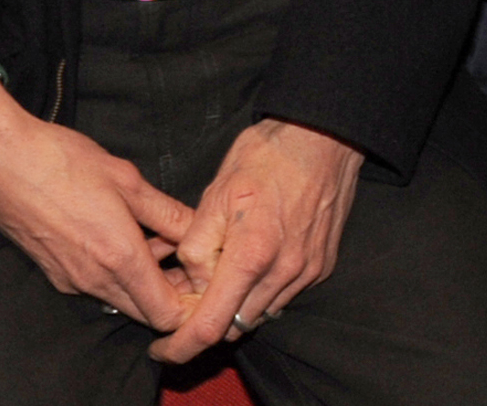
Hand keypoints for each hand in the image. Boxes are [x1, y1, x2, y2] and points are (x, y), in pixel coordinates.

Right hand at [0, 73, 195, 330]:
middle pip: (146, 312)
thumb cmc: (62, 162)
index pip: (167, 315)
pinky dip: (118, 271)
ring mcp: (71, 281)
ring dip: (144, 279)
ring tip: (155, 236)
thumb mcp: (126, 180)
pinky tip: (122, 234)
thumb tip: (197, 230)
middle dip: (172, 292)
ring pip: (122, 297)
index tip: (204, 278)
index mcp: (119, 258)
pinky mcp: (55, 274)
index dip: (192, 303)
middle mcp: (94, 280)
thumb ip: (166, 212)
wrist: (0, 161)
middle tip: (188, 257)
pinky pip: (98, 286)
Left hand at [151, 119, 363, 363]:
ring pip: (258, 313)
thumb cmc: (267, 155)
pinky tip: (248, 261)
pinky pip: (280, 296)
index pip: (211, 325)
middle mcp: (283, 273)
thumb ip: (197, 245)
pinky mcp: (320, 267)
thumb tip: (193, 280)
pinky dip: (258, 290)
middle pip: (234, 326)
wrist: (324, 136)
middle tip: (186, 293)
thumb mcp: (215, 192)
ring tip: (215, 272)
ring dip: (233, 305)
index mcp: (252, 255)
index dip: (181, 346)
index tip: (161, 349)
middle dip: (205, 320)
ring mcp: (306, 272)